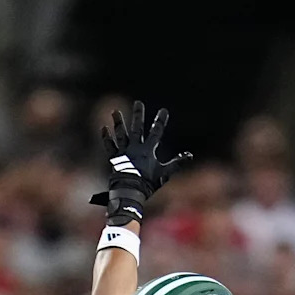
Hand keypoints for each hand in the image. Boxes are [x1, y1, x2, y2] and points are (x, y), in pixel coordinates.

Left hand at [89, 100, 192, 223]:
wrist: (130, 191)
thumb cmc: (148, 183)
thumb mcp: (165, 173)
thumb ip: (177, 163)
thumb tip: (190, 155)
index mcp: (148, 150)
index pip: (156, 132)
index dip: (160, 121)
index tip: (163, 110)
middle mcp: (135, 147)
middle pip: (137, 128)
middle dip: (138, 115)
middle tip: (138, 103)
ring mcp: (124, 152)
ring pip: (121, 134)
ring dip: (118, 123)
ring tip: (115, 111)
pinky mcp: (114, 158)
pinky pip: (110, 146)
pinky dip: (107, 138)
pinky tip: (104, 128)